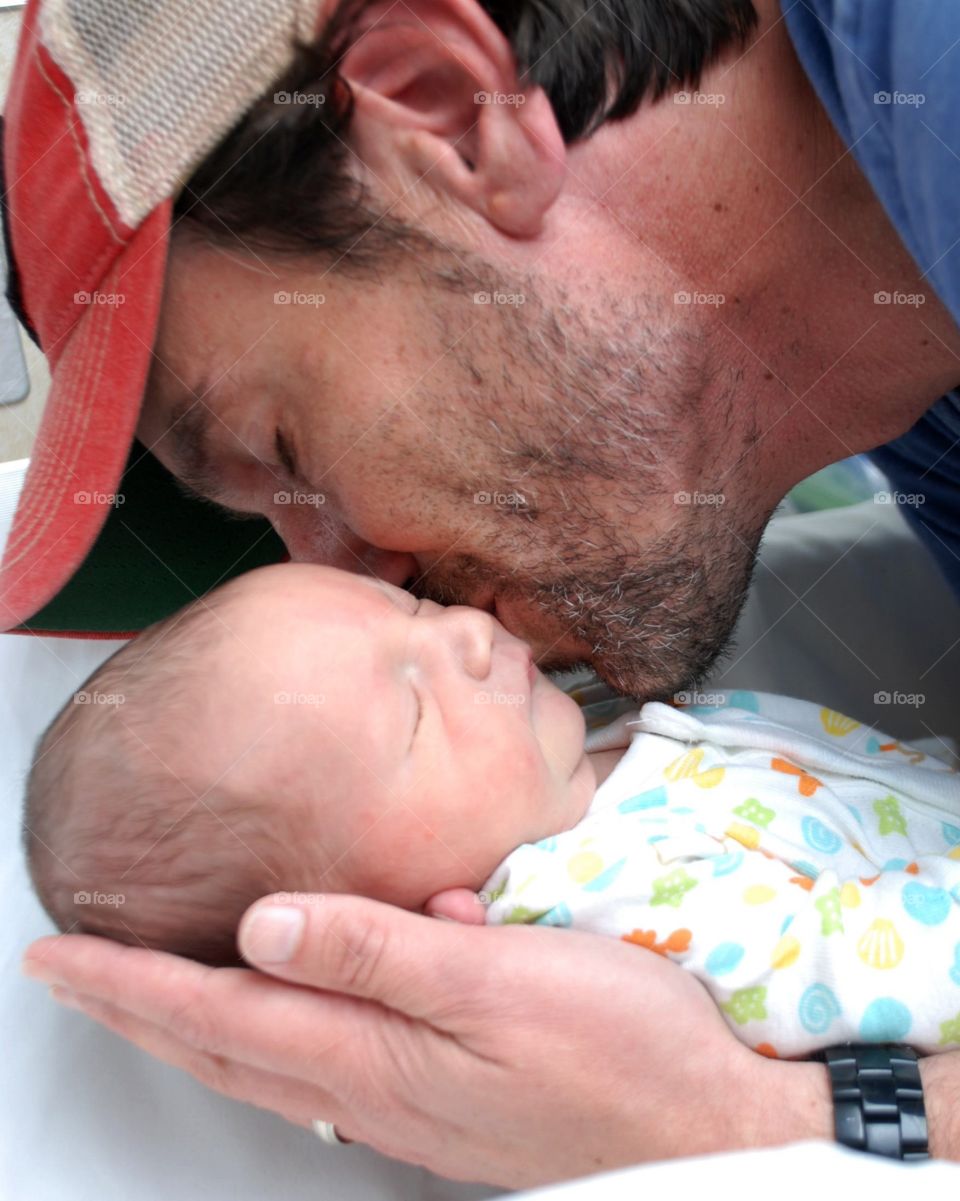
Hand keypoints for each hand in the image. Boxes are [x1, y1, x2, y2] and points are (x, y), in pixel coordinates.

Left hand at [24, 893, 829, 1187]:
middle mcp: (374, 1085)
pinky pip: (323, 1064)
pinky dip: (269, 1034)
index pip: (222, 1010)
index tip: (59, 956)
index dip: (132, 983)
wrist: (706, 1119)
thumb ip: (378, 949)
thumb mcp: (498, 979)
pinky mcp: (442, 1097)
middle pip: (226, 1044)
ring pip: (267, 1058)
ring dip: (193, 1025)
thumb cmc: (616, 1041)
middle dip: (137, 1009)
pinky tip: (278, 1015)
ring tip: (145, 994)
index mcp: (376, 1051)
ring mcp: (406, 1102)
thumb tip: (262, 926)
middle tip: (70, 974)